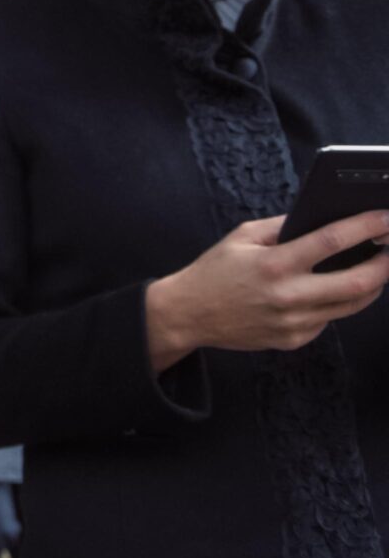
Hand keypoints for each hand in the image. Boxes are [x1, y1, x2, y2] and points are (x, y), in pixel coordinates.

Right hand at [145, 212, 388, 370]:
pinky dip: (337, 303)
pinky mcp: (295, 340)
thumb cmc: (214, 271)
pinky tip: (331, 291)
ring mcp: (294, 323)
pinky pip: (329, 319)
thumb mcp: (242, 237)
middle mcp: (288, 296)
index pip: (333, 241)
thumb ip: (282, 226)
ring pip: (352, 305)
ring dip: (372, 285)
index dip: (366, 227)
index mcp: (274, 264)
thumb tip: (321, 218)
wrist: (188, 314)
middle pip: (358, 283)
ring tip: (377, 269)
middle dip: (386, 264)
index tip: (387, 217)